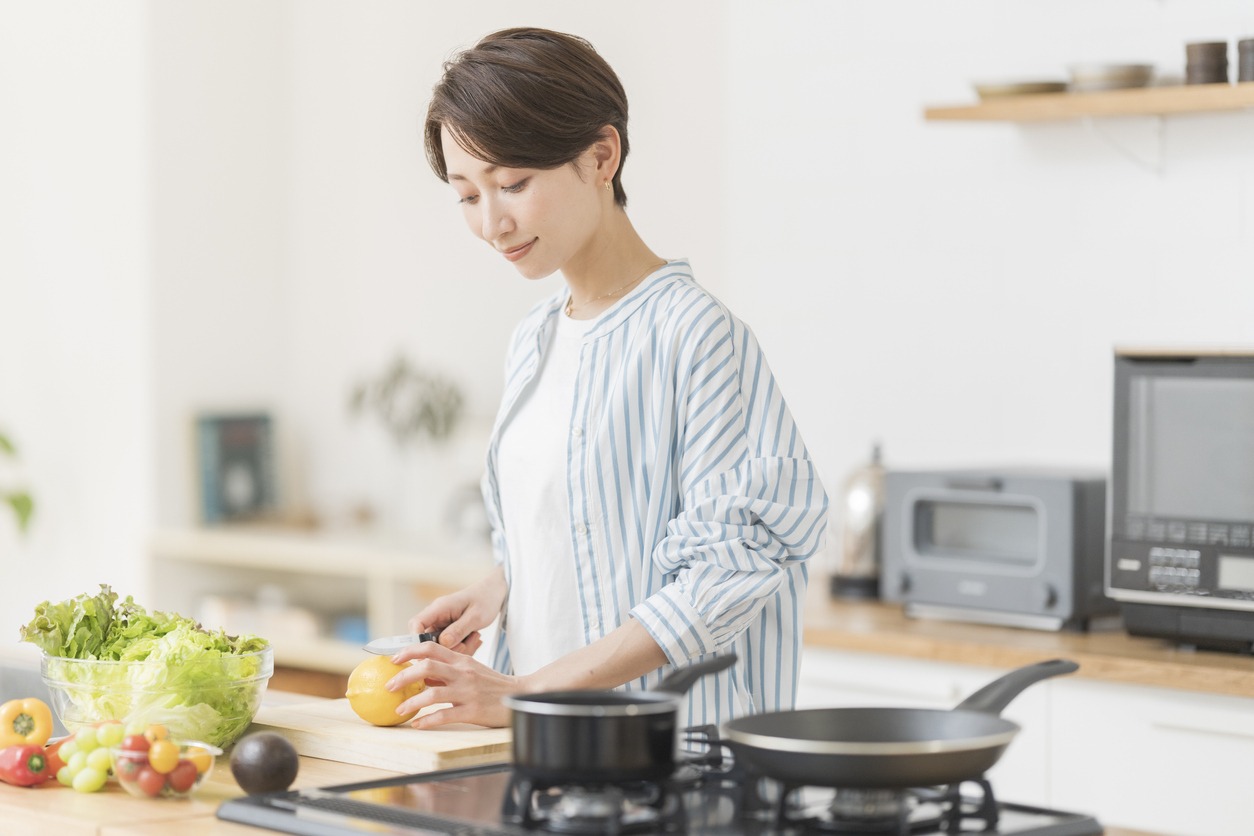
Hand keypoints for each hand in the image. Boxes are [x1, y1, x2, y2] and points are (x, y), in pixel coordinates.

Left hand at [387, 640, 519, 728]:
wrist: (520, 695)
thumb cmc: (493, 684)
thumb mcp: (471, 670)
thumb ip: (448, 670)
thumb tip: (421, 675)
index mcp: (462, 660)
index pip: (431, 648)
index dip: (409, 651)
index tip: (393, 659)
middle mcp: (463, 673)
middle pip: (427, 668)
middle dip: (403, 676)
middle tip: (389, 686)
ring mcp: (467, 691)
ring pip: (432, 693)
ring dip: (411, 702)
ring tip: (399, 710)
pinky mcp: (472, 710)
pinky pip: (444, 715)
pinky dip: (427, 720)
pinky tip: (418, 724)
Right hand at [409, 566, 505, 655]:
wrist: (493, 592)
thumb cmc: (485, 599)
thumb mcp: (476, 616)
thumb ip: (459, 630)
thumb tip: (443, 644)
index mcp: (439, 608)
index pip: (416, 624)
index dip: (417, 640)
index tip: (431, 653)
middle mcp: (436, 616)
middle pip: (425, 640)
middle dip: (443, 649)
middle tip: (464, 645)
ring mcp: (441, 624)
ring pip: (437, 645)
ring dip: (454, 648)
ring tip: (473, 638)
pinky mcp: (447, 630)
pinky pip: (446, 645)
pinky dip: (458, 647)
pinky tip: (472, 639)